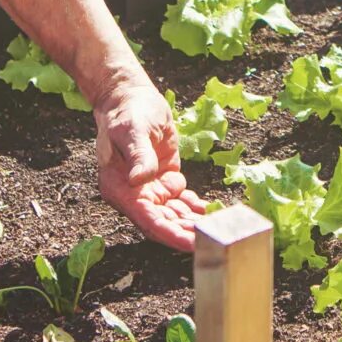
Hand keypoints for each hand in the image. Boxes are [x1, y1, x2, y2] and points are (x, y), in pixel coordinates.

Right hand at [90, 75, 210, 251]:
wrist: (131, 97)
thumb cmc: (128, 112)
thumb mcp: (132, 131)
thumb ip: (138, 156)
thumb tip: (140, 179)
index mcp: (120, 188)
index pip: (148, 219)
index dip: (170, 234)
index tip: (191, 244)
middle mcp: (134, 195)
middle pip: (164, 223)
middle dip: (188, 233)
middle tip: (217, 240)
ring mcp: (151, 190)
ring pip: (175, 215)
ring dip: (195, 223)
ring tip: (221, 229)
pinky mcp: (166, 180)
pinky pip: (182, 201)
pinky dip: (197, 208)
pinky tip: (215, 212)